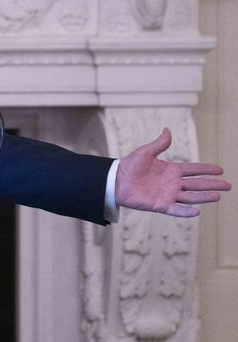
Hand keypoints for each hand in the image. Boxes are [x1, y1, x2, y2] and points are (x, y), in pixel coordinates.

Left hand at [116, 127, 230, 216]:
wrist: (116, 180)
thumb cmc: (130, 166)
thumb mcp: (145, 152)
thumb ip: (159, 144)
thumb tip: (168, 130)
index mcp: (171, 170)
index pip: (193, 169)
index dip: (206, 169)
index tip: (221, 170)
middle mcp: (173, 183)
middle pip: (197, 184)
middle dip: (212, 184)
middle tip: (228, 185)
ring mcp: (168, 195)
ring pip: (190, 197)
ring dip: (204, 197)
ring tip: (218, 196)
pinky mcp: (160, 205)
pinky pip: (176, 209)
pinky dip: (185, 211)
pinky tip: (197, 211)